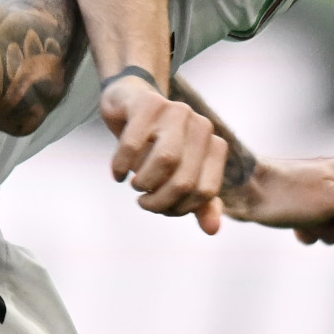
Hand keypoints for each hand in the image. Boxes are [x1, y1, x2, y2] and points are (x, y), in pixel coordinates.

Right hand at [99, 73, 227, 233]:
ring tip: (136, 185)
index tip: (164, 209)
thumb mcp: (179, 175)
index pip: (205, 192)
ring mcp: (176, 111)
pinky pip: (133, 145)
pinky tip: (118, 174)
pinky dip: (121, 166)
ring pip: (166, 160)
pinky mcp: (149, 103)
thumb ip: (199, 203)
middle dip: (159, 202)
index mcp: (214, 145)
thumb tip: (212, 230)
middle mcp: (201, 125)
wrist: (131, 104)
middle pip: (185, 181)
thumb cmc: (158, 146)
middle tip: (144, 203)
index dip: (181, 208)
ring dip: (144, 183)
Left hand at [233, 155, 333, 245]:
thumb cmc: (286, 197)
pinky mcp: (301, 203)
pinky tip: (298, 230)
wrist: (241, 194)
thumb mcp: (332, 199)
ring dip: (325, 232)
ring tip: (306, 225)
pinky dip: (311, 232)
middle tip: (322, 224)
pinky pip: (319, 226)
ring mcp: (318, 191)